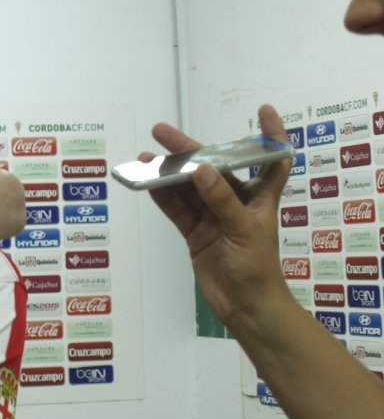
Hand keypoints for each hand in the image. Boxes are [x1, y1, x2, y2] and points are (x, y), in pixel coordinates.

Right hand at [144, 104, 293, 326]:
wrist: (245, 307)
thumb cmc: (257, 267)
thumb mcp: (244, 230)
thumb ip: (220, 199)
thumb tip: (199, 169)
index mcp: (260, 198)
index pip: (272, 160)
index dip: (271, 134)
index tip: (262, 111)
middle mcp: (236, 202)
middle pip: (212, 169)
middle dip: (190, 150)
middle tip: (162, 132)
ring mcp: (213, 217)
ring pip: (187, 187)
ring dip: (168, 173)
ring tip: (145, 158)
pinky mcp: (195, 233)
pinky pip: (176, 209)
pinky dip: (161, 196)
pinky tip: (146, 183)